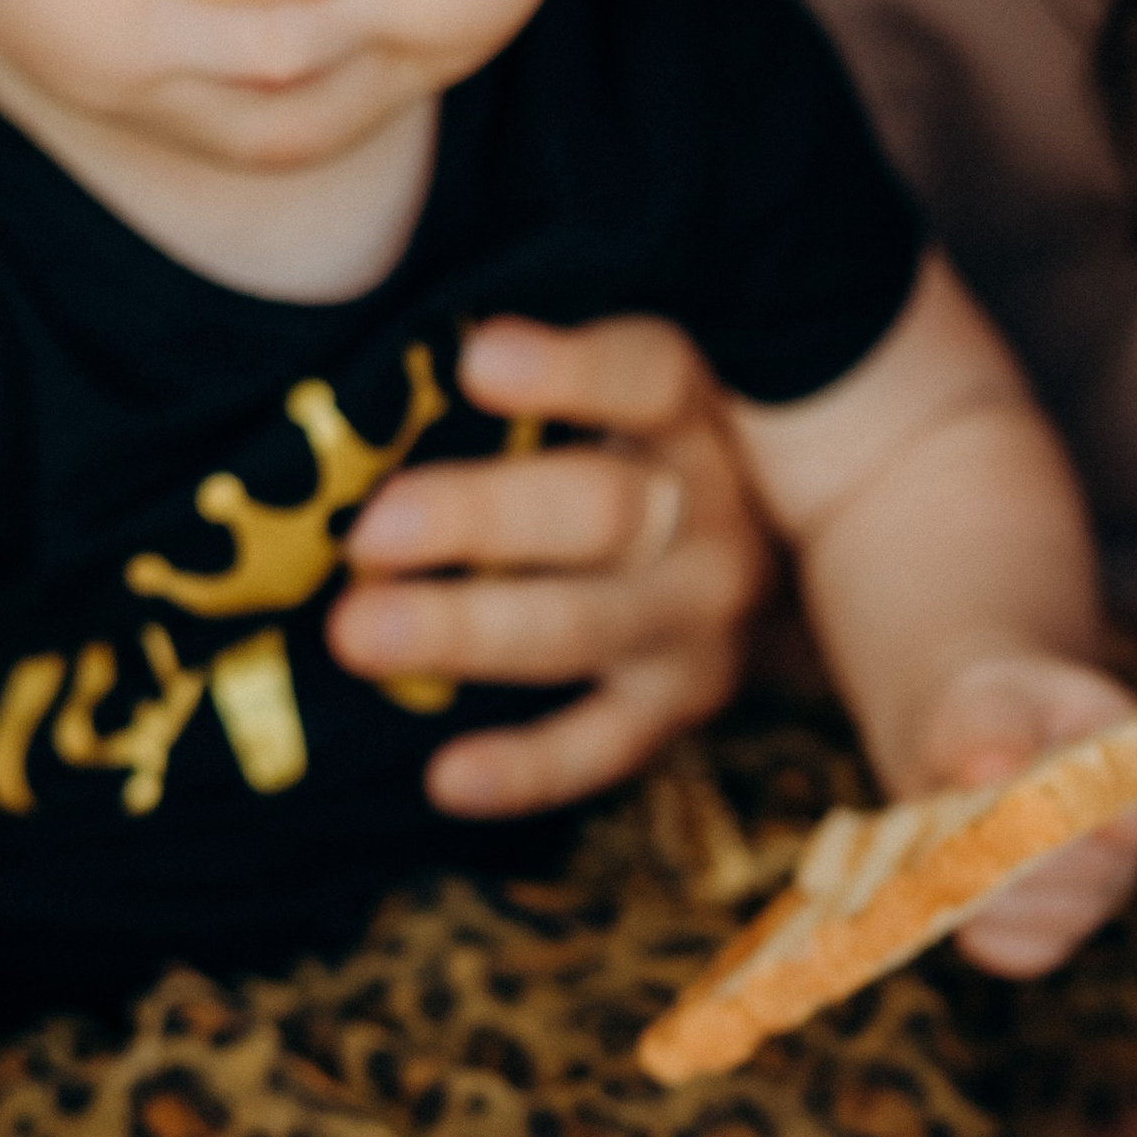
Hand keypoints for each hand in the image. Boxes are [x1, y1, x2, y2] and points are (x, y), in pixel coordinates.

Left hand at [328, 316, 769, 817]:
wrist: (779, 564)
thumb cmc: (634, 451)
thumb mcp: (620, 396)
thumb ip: (531, 374)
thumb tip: (380, 357)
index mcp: (689, 419)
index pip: (647, 379)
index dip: (570, 373)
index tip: (476, 361)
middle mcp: (709, 520)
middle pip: (599, 512)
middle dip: (479, 519)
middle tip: (370, 535)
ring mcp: (695, 624)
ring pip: (584, 626)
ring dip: (467, 631)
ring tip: (356, 634)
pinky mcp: (674, 709)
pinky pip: (601, 747)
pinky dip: (528, 768)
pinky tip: (445, 779)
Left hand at [911, 657, 1136, 977]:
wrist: (955, 748)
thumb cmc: (985, 713)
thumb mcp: (985, 697)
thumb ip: (992, 724)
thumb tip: (990, 770)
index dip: (1123, 818)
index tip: (1060, 801)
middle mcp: (1129, 842)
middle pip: (1101, 873)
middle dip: (1029, 853)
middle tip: (969, 820)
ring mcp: (1093, 894)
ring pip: (1062, 918)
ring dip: (999, 889)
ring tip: (951, 845)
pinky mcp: (1047, 934)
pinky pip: (1026, 953)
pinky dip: (984, 929)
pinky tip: (956, 892)